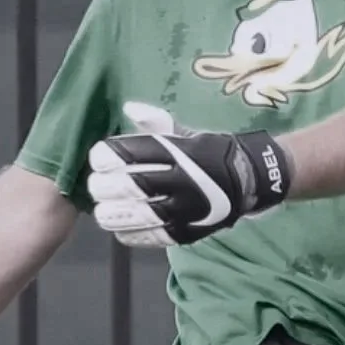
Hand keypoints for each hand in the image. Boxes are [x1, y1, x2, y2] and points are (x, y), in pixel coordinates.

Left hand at [87, 101, 291, 247]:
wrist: (247, 180)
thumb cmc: (207, 153)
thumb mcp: (185, 132)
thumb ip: (154, 122)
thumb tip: (128, 107)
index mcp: (178, 150)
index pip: (132, 152)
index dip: (107, 157)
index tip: (99, 159)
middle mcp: (181, 178)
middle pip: (129, 185)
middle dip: (104, 186)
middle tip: (97, 185)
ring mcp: (185, 208)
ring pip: (136, 214)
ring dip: (112, 212)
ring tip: (104, 209)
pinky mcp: (186, 231)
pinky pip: (150, 236)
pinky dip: (129, 233)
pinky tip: (121, 227)